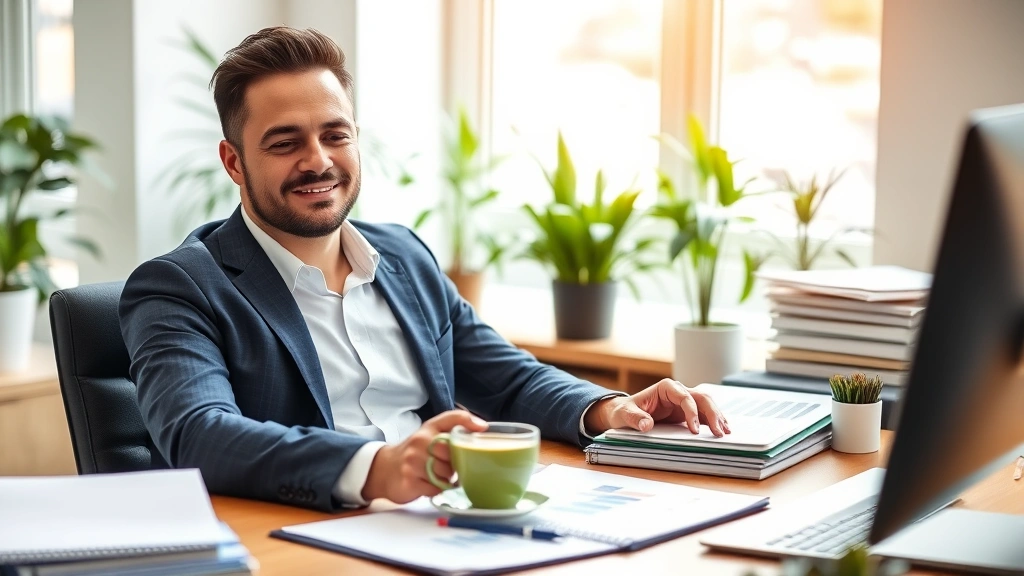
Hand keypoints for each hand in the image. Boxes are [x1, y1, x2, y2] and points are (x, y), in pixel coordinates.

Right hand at [361, 410, 486, 502]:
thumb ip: (455, 425)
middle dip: (457, 463)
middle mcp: (420, 441)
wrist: (385, 469)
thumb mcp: (431, 432)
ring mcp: (413, 462)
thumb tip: (482, 426)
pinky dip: (437, 489)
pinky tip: (430, 484)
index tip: (483, 430)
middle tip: (453, 467)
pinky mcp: (409, 481)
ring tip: (441, 476)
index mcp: (429, 428)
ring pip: (446, 474)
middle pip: (453, 453)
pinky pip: (435, 489)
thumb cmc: (416, 452)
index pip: (453, 419)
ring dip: (448, 479)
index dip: (469, 423)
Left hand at [584, 379, 729, 436]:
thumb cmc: (624, 411)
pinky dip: (714, 421)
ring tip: (725, 432)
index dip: (692, 412)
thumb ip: (634, 418)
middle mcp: (678, 392)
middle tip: (718, 432)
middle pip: (701, 398)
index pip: (684, 397)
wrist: (624, 413)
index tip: (694, 430)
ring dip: (717, 417)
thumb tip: (646, 425)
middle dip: (712, 413)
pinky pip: (704, 414)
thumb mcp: (624, 414)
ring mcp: (684, 402)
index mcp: (665, 388)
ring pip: (706, 405)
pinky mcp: (687, 413)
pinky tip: (723, 430)